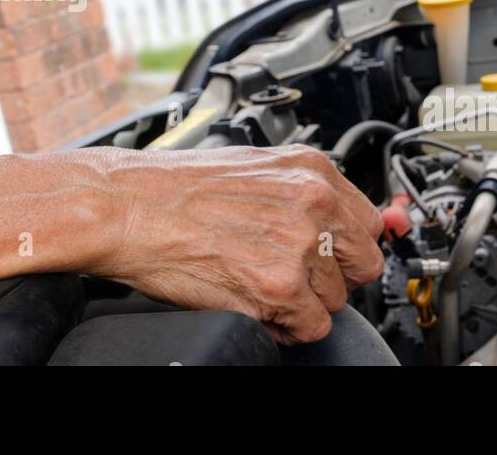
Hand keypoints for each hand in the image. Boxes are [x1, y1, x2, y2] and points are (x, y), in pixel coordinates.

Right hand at [89, 145, 383, 344]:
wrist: (128, 205)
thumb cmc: (178, 188)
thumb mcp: (257, 169)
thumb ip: (305, 193)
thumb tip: (342, 220)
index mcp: (312, 170)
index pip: (369, 224)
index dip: (347, 248)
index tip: (331, 258)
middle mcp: (314, 203)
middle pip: (363, 265)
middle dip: (333, 279)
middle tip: (294, 277)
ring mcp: (299, 245)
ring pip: (336, 300)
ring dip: (303, 303)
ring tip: (260, 285)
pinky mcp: (278, 285)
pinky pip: (310, 326)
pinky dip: (286, 327)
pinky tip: (256, 305)